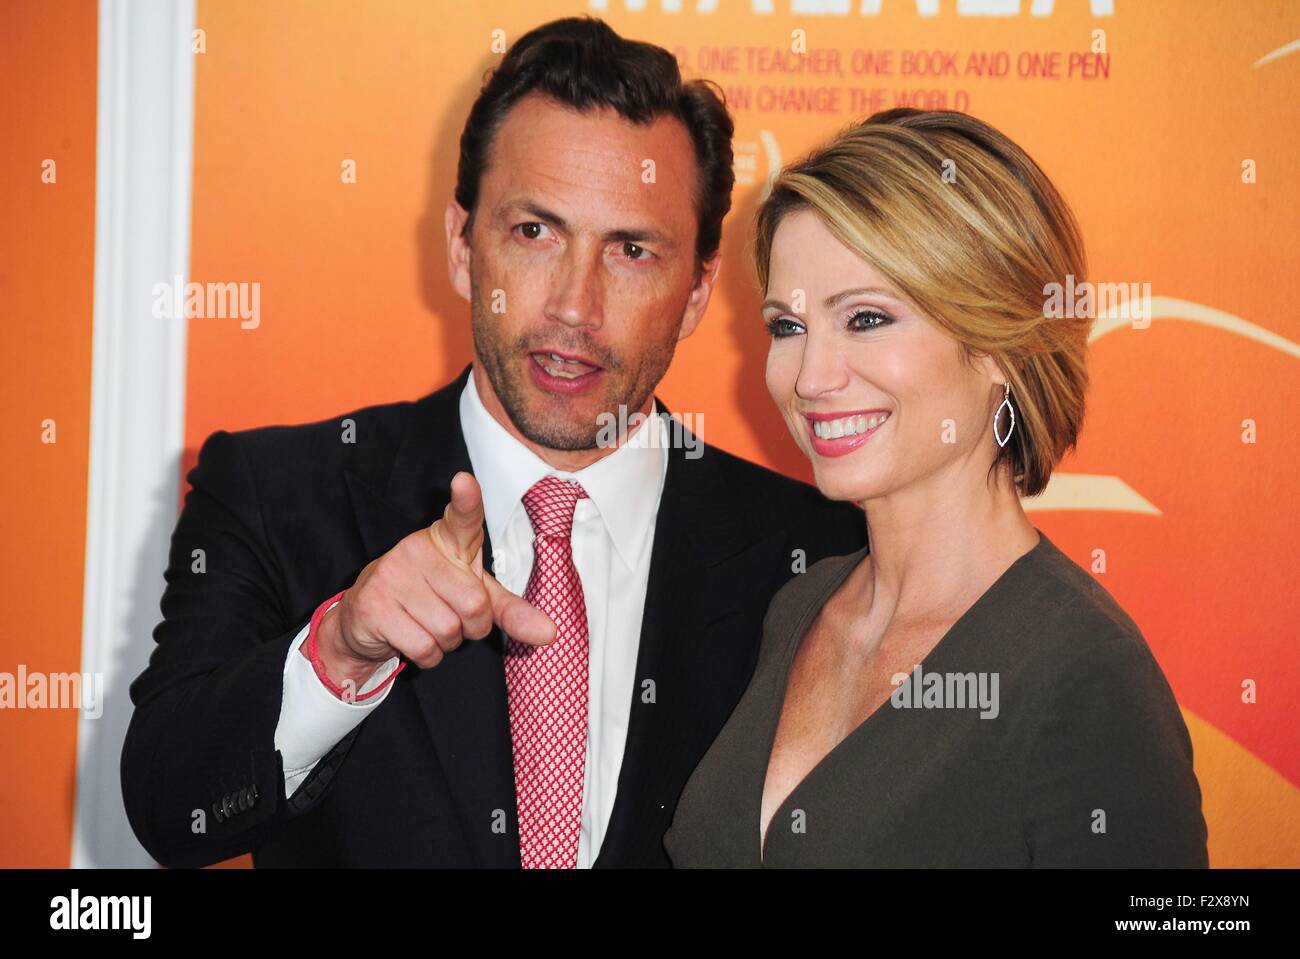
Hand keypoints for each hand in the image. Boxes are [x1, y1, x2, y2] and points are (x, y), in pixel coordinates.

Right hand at [318, 471, 554, 672]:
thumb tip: (550, 633)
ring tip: (426, 625)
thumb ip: (511, 610)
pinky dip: (428, 655)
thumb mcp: (473, 596)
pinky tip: (411, 638)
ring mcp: (392, 575)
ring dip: (447, 643)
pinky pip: (424, 648)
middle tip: (449, 616)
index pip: (462, 518)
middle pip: (474, 605)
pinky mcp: (373, 605)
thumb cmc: (431, 598)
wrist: (367, 619)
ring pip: (449, 631)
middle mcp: (418, 549)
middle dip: (471, 628)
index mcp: (447, 540)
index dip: (466, 500)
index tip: (464, 481)